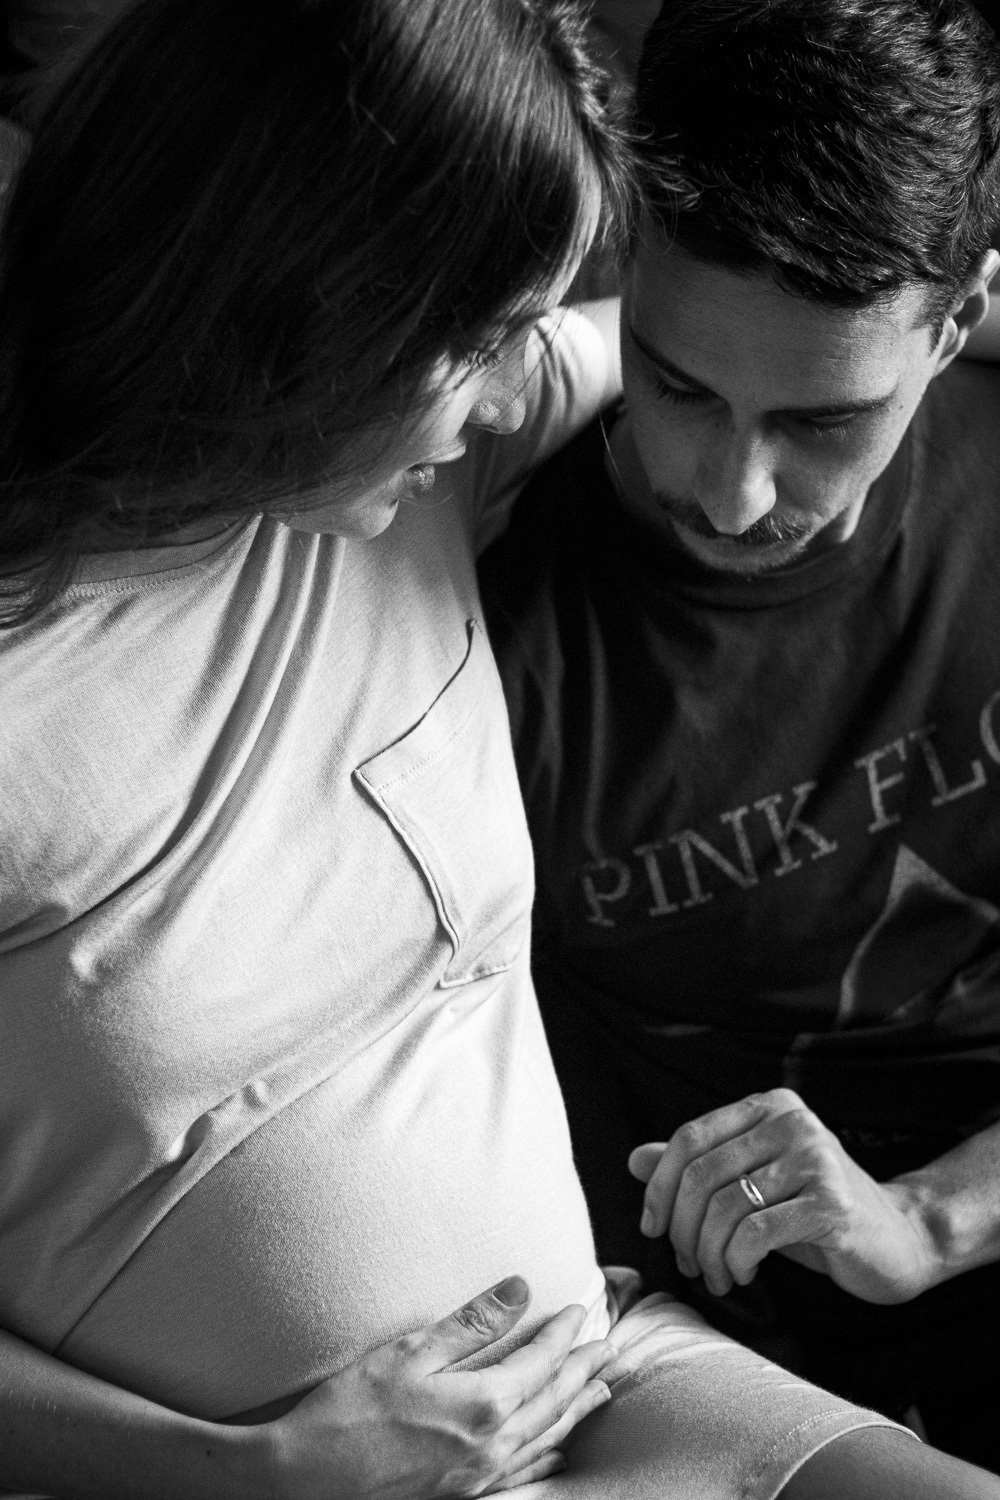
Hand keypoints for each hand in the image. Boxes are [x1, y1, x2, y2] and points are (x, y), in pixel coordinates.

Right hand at [263, 1275, 613, 1498]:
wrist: (305, 1482)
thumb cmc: (350, 1410)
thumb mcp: (410, 1351)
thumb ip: (471, 1322)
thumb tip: (521, 1288)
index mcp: (484, 1404)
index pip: (542, 1361)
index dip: (563, 1333)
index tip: (580, 1310)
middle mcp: (493, 1445)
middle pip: (554, 1401)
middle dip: (584, 1371)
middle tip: (609, 1348)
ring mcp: (480, 1476)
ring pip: (546, 1439)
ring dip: (576, 1410)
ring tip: (600, 1391)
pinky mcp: (463, 1495)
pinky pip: (524, 1473)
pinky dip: (549, 1454)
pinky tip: (556, 1449)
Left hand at [629, 1089, 939, 1304]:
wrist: (897, 1239)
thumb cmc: (814, 1210)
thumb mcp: (753, 1183)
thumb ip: (698, 1166)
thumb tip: (633, 1159)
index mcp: (769, 1106)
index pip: (690, 1137)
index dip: (659, 1186)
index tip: (651, 1227)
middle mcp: (792, 1122)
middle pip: (702, 1174)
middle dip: (681, 1228)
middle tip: (687, 1262)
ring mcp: (815, 1159)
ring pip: (725, 1208)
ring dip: (708, 1253)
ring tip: (716, 1276)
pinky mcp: (831, 1203)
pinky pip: (756, 1234)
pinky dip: (737, 1261)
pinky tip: (744, 1274)